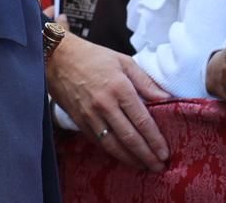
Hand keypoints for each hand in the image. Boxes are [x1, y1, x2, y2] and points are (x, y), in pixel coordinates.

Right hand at [45, 32, 171, 169]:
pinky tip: (123, 157)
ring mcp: (90, 116)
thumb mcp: (125, 62)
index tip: (165, 152)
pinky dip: (112, 152)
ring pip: (113, 145)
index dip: (154, 139)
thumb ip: (146, 82)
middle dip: (146, 155)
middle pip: (129, 137)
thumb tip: (166, 99)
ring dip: (130, 159)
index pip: (141, 120)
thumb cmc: (95, 57)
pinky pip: (98, 142)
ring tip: (144, 166)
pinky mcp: (79, 122)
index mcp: (120, 88)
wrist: (59, 59)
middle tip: (159, 167)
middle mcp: (105, 105)